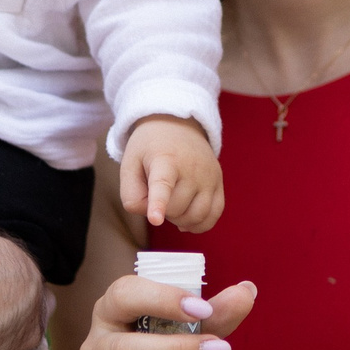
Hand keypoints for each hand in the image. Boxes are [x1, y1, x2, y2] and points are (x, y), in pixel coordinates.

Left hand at [119, 115, 224, 231]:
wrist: (178, 125)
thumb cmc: (150, 149)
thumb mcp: (129, 164)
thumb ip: (131, 195)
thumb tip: (154, 218)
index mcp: (165, 159)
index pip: (162, 185)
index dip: (158, 204)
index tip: (155, 219)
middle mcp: (192, 167)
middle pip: (176, 209)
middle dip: (162, 211)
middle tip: (156, 194)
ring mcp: (209, 176)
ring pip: (196, 216)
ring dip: (179, 219)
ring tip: (171, 205)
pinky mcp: (219, 183)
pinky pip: (213, 215)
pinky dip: (199, 225)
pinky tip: (186, 219)